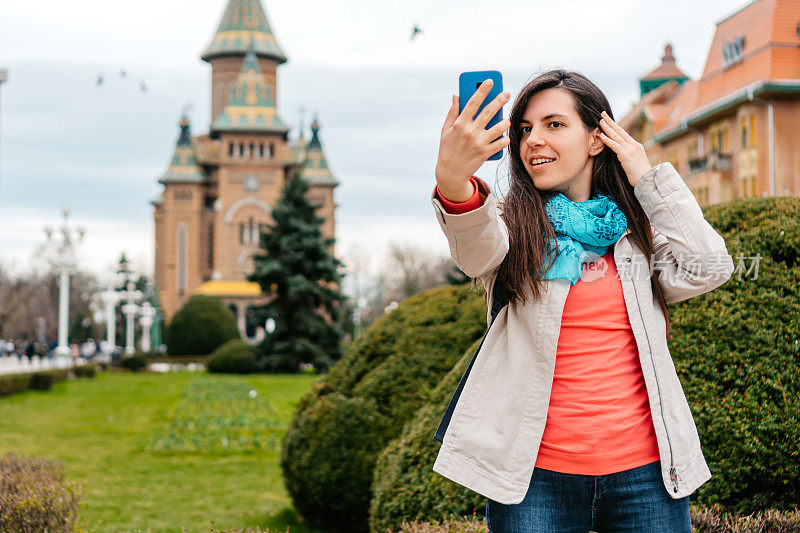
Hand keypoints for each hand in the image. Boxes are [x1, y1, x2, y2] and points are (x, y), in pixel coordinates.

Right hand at [435, 79, 510, 197]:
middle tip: (507, 93)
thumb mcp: (445, 131)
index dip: (482, 90)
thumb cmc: (447, 149)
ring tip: (505, 120)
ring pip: (500, 127)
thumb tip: (456, 95)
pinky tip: (504, 137)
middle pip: (489, 111)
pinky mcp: (486, 153)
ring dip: (505, 121)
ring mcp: (479, 143)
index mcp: (459, 124)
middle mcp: (470, 132)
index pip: (473, 102)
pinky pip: (502, 142)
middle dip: (500, 100)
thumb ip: (452, 112)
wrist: (451, 174)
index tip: (490, 81)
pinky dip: (505, 139)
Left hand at [597, 110, 652, 186]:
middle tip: (603, 114)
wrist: (648, 180)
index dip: (616, 126)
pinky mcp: (626, 155)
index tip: (609, 120)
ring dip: (607, 128)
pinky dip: (607, 139)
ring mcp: (630, 149)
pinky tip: (601, 135)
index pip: (624, 134)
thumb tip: (621, 155)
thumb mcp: (635, 163)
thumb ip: (628, 156)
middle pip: (620, 131)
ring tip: (600, 121)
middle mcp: (634, 145)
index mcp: (636, 146)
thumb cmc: (641, 175)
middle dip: (611, 122)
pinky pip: (614, 145)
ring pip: (616, 136)